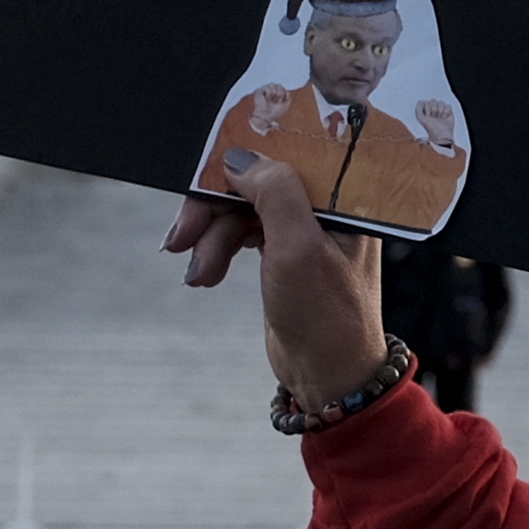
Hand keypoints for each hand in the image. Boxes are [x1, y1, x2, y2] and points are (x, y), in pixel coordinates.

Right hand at [165, 157, 386, 405]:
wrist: (326, 376)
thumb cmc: (327, 317)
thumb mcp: (298, 248)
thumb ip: (274, 194)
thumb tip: (240, 158)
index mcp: (346, 196)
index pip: (289, 152)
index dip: (244, 156)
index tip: (204, 170)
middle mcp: (327, 206)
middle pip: (257, 180)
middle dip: (214, 206)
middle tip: (182, 235)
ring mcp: (305, 228)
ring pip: (242, 208)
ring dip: (211, 235)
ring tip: (199, 271)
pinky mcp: (284, 251)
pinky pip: (241, 232)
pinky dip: (218, 249)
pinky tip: (204, 273)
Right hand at [248, 85, 291, 134]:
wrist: (266, 117)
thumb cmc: (274, 112)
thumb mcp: (285, 106)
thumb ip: (288, 98)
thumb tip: (287, 91)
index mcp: (276, 93)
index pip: (282, 88)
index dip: (283, 94)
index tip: (280, 102)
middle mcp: (270, 90)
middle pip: (279, 85)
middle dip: (280, 93)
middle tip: (275, 101)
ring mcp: (264, 90)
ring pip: (273, 85)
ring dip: (275, 94)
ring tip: (271, 99)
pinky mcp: (259, 91)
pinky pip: (267, 88)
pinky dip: (269, 94)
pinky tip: (267, 98)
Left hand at [414, 98, 456, 150]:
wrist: (441, 134)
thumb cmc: (431, 128)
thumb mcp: (421, 119)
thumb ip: (418, 109)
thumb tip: (420, 101)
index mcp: (426, 109)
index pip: (426, 102)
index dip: (427, 109)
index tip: (428, 117)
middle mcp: (433, 108)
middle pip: (433, 101)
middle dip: (434, 111)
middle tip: (434, 118)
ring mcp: (441, 108)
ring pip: (441, 103)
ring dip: (440, 112)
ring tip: (440, 118)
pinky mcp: (449, 110)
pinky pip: (448, 106)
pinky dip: (446, 113)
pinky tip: (445, 117)